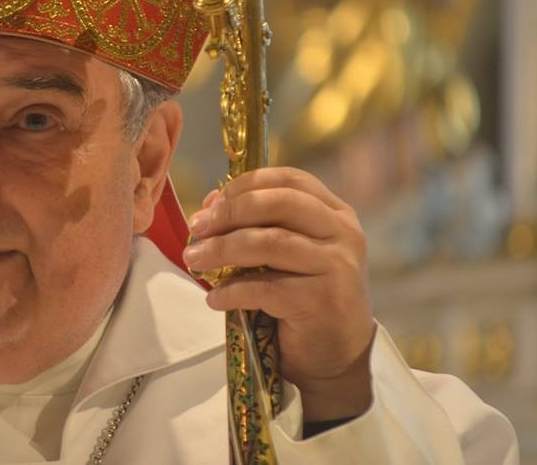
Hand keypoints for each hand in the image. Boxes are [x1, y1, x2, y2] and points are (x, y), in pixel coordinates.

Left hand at [183, 167, 376, 420]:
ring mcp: (337, 267)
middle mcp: (343, 234)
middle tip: (196, 229)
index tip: (212, 202)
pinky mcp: (323, 301)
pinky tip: (215, 299)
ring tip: (193, 261)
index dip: (246, 184)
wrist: (336, 357)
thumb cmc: (305, 298)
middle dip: (229, 213)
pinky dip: (232, 291)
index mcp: (336, 213)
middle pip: (278, 204)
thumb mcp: (288, 253)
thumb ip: (259, 224)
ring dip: (222, 250)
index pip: (290, 179)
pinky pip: (266, 288)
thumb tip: (210, 203)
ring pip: (270, 243)